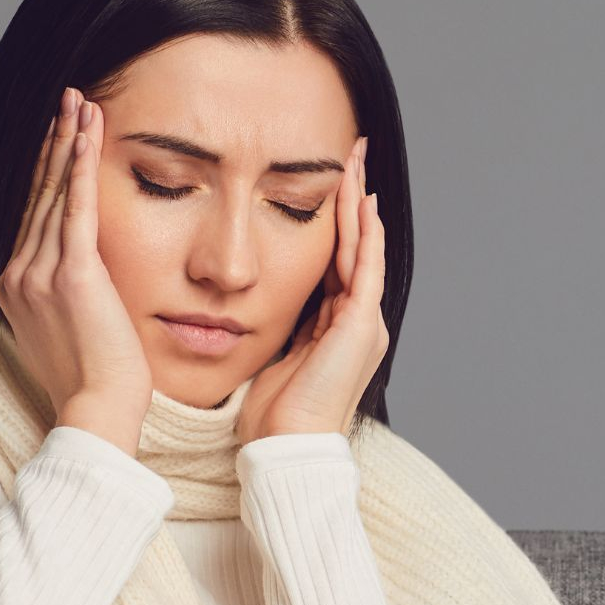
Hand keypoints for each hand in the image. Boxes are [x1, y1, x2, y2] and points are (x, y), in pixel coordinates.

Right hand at [0, 88, 152, 449]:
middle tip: (68, 100)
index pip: (32, 215)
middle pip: (38, 195)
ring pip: (54, 193)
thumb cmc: (95, 380)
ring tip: (81, 103)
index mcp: (15, 285)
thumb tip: (84, 278)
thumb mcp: (70, 329)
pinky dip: (80, 165)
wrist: (98, 409)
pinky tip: (86, 133)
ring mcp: (39, 273)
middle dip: (55, 143)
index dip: (47, 171)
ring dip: (69, 143)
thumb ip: (67, 295)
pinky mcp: (70, 274)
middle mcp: (18, 273)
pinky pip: (75, 207)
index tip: (60, 136)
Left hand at [236, 136, 386, 443]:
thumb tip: (240, 309)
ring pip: (363, 248)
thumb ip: (272, 331)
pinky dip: (363, 232)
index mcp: (337, 330)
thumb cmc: (273, 420)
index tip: (330, 187)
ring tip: (356, 161)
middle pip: (356, 247)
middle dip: (353, 201)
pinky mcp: (360, 324)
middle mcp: (358, 322)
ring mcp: (364, 322)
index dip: (335, 224)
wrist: (289, 449)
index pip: (338, 264)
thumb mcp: (271, 360)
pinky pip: (364, 266)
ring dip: (359, 203)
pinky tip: (360, 199)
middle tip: (352, 155)